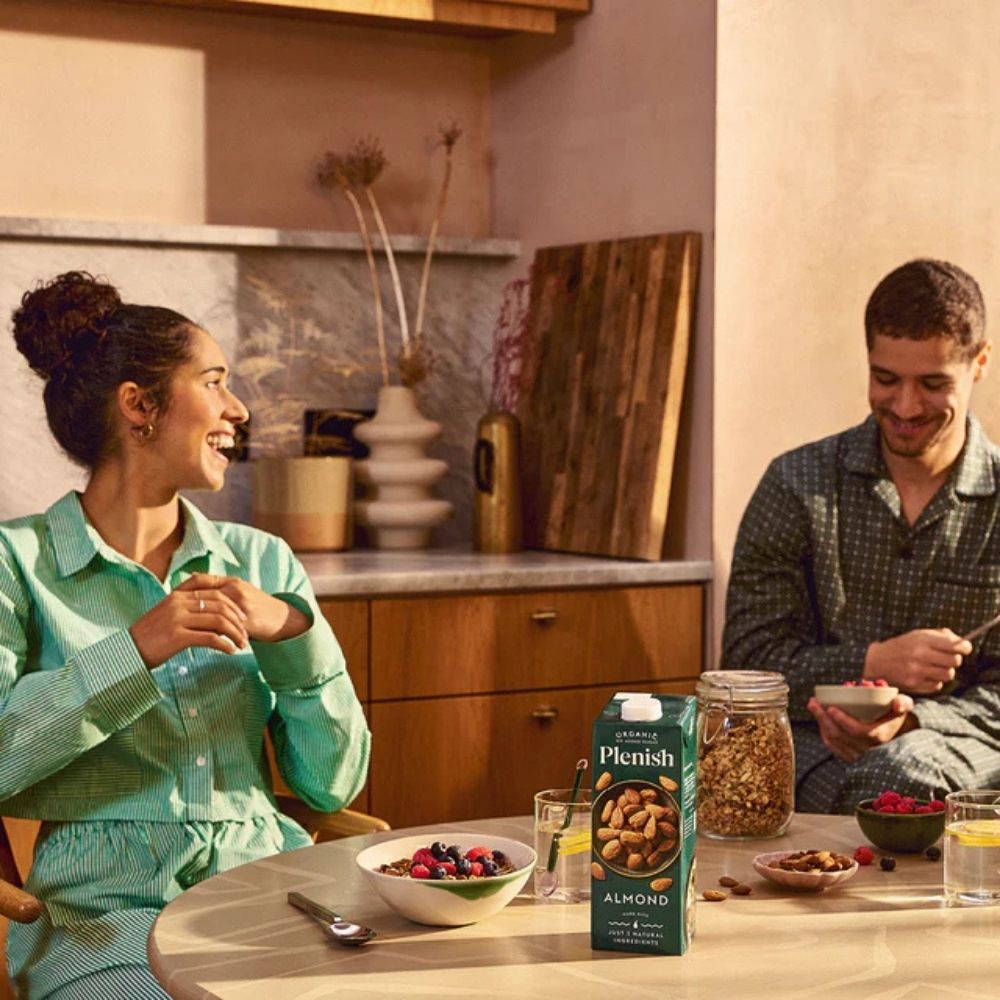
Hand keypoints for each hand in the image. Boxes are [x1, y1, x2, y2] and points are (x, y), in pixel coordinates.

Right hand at [130, 582, 249, 668]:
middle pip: (220, 606)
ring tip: (241, 644)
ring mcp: (177, 619)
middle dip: (238, 620)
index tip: (243, 619)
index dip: (233, 606)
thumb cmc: (150, 636)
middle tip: (246, 634)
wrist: (127, 652)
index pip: (215, 594)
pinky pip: (210, 638)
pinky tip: (230, 651)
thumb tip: (213, 612)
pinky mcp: (177, 636)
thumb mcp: (168, 614)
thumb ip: (188, 608)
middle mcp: (179, 603)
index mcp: (178, 596)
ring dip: (234, 633)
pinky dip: (224, 644)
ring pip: (218, 621)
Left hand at [178, 573, 308, 643]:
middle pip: (202, 596)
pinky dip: (210, 633)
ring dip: (196, 622)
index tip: (168, 600)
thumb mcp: (239, 593)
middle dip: (185, 607)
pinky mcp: (246, 621)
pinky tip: (200, 639)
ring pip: (211, 612)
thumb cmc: (258, 608)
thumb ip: (219, 590)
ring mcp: (241, 604)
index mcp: (231, 582)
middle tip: (169, 618)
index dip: (182, 589)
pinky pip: (223, 627)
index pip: (200, 580)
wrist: (283, 619)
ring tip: (182, 631)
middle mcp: (235, 589)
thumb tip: (192, 580)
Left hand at [807, 694, 916, 761]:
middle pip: (840, 735)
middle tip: (813, 702)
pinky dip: (824, 734)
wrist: (898, 738)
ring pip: (834, 742)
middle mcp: (868, 749)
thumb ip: (903, 703)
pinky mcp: (851, 758)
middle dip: (823, 718)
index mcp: (879, 736)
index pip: (858, 730)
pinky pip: (833, 747)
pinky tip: (819, 721)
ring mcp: (858, 755)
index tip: (831, 707)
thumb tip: (896, 701)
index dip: (843, 720)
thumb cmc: (896, 718)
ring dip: (821, 724)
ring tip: (813, 706)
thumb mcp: (904, 709)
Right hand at [863, 628, 969, 693]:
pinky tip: (926, 675)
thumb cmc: (900, 646)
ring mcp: (917, 671)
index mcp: (921, 639)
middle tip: (945, 657)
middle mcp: (920, 655)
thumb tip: (962, 642)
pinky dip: (935, 681)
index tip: (964, 648)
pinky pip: (937, 685)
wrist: (875, 661)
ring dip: (945, 671)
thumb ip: (940, 636)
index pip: (954, 645)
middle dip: (954, 659)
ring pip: (948, 674)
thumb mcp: (917, 634)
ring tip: (935, 667)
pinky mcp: (914, 684)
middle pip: (955, 661)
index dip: (964, 647)